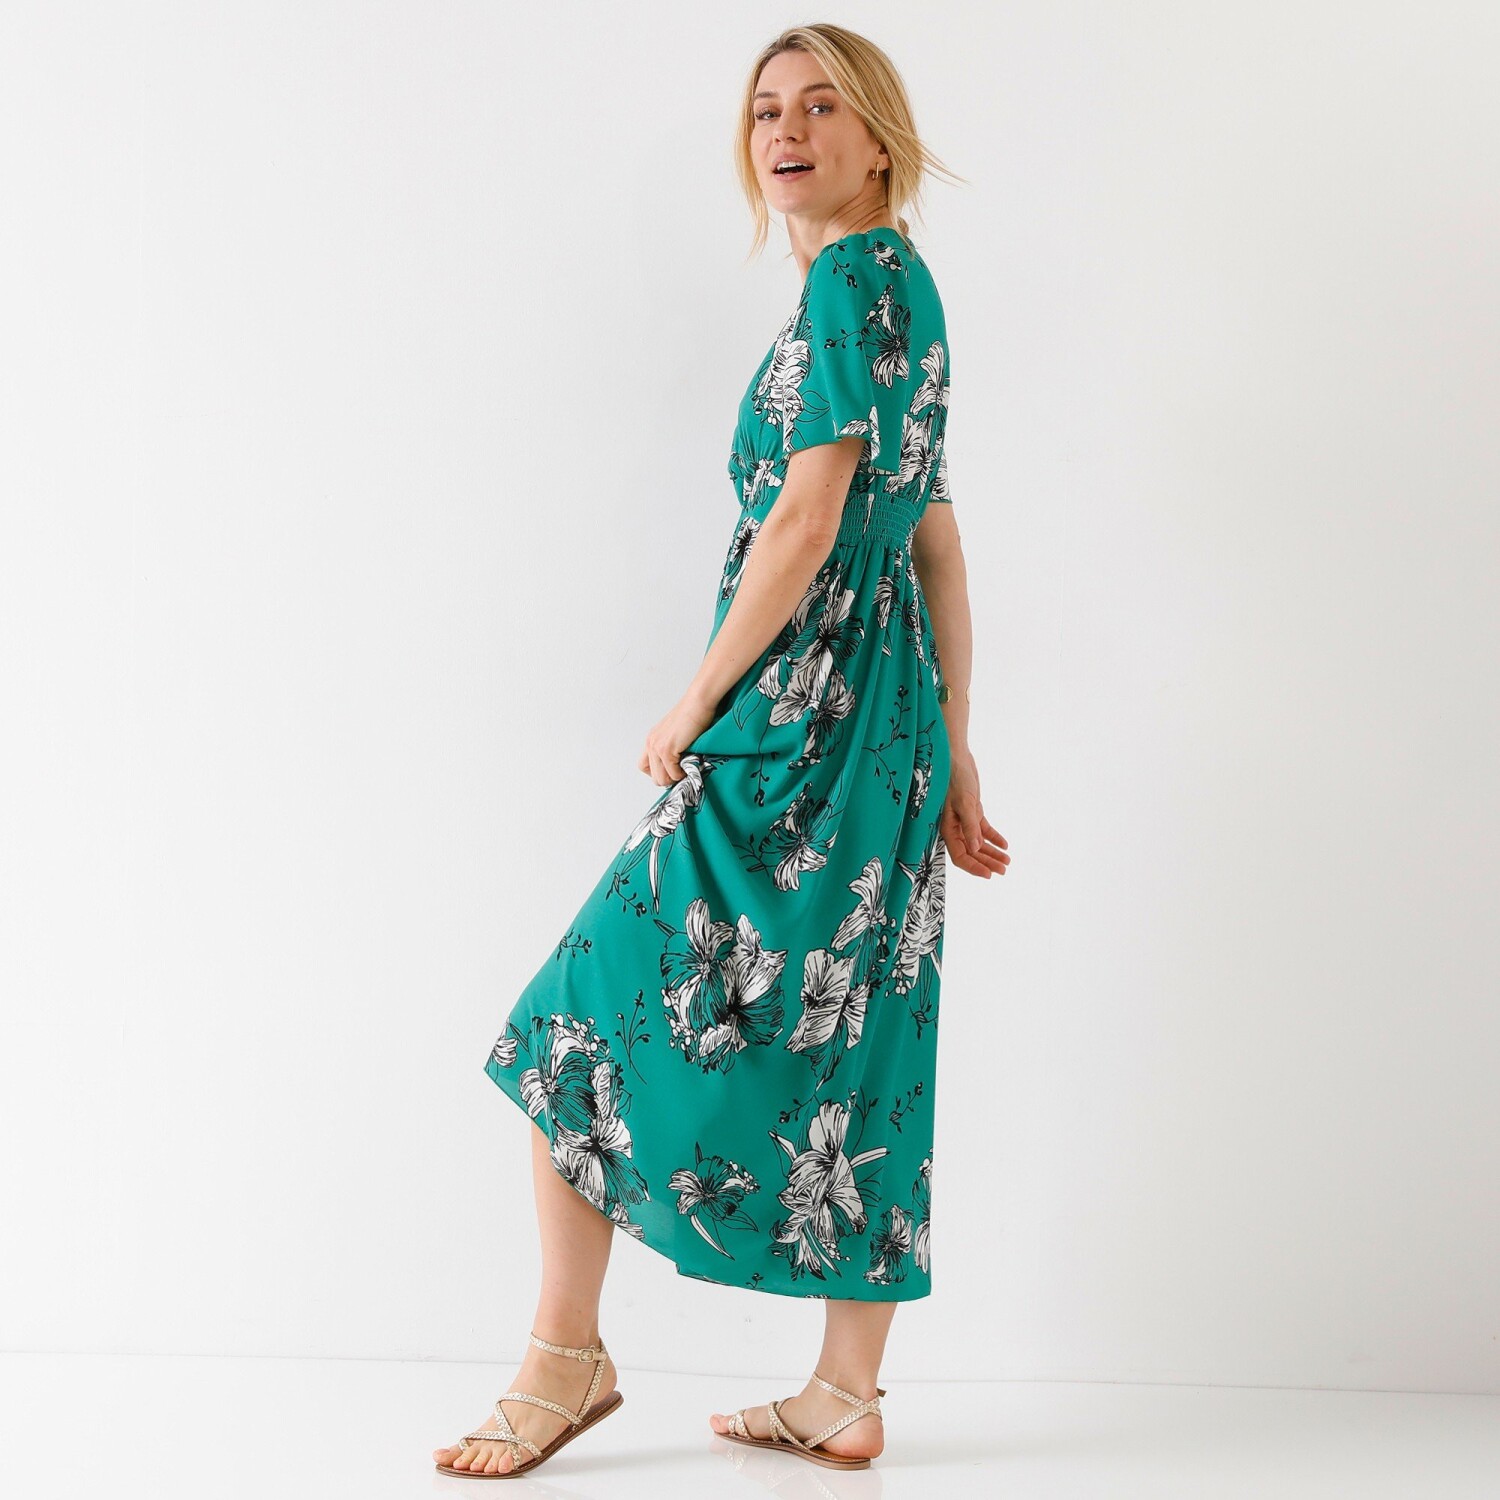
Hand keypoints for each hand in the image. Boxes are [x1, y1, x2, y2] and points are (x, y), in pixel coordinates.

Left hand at [639, 691, 719, 785]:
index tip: (672, 771)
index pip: (645, 767)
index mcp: (652, 739)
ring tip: (687, 770)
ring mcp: (657, 747)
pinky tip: (690, 765)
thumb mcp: (676, 732)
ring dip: (676, 778)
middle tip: (682, 773)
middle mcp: (651, 743)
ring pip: (661, 779)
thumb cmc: (693, 714)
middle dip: (669, 779)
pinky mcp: (666, 749)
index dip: (659, 772)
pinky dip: (682, 774)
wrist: (697, 703)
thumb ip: (672, 747)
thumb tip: (678, 766)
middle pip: (654, 776)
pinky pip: (673, 774)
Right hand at [941, 747, 1009, 878]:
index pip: (960, 856)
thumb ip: (970, 826)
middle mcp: (954, 828)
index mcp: (948, 829)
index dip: (974, 867)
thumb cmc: (955, 778)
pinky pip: (983, 830)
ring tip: (1007, 862)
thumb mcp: (964, 802)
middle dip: (987, 863)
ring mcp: (963, 821)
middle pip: (971, 853)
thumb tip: (975, 849)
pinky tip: (1005, 845)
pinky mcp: (972, 812)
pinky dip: (994, 838)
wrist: (955, 758)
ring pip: (978, 843)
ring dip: (992, 853)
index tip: (989, 875)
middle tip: (1003, 870)